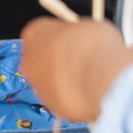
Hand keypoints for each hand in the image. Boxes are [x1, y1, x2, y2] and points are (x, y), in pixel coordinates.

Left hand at [18, 18, 132, 122]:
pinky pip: (62, 98)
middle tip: (81, 59)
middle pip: (42, 60)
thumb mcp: (87, 26)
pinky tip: (89, 91)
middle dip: (59, 61)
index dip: (60, 37)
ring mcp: (38, 87)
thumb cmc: (94, 46)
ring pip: (51, 82)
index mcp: (35, 34)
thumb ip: (75, 33)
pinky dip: (73, 96)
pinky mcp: (51, 106)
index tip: (73, 40)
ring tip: (89, 77)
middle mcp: (30, 62)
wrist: (102, 79)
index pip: (42, 33)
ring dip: (66, 80)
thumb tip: (80, 37)